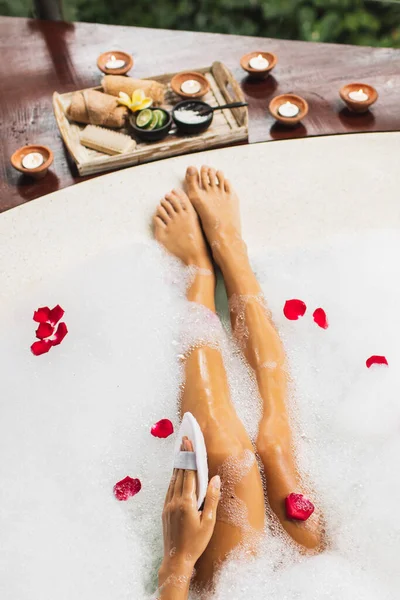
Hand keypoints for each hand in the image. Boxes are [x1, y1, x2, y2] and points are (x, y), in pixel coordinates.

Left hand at [159, 438, 220, 583]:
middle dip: (182, 455)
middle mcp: (174, 500)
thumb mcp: (209, 522)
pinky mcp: (164, 510)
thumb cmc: (196, 543)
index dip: (189, 456)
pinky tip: (177, 474)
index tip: (189, 442)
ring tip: (181, 451)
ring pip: (173, 479)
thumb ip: (212, 498)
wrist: (176, 560)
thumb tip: (215, 478)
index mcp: (186, 501)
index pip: (188, 472)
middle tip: (184, 440)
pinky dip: (174, 477)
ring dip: (177, 464)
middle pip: (179, 472)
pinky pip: (169, 488)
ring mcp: (167, 504)